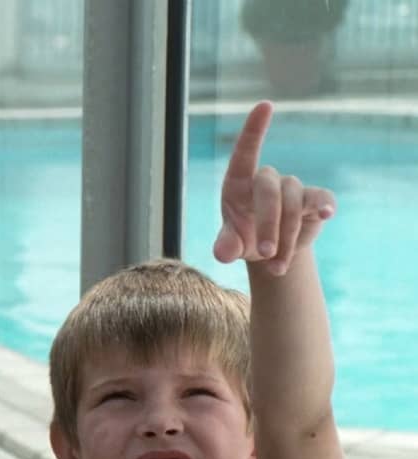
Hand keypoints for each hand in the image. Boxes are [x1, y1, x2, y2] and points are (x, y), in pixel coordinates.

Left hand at [212, 101, 335, 275]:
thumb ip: (225, 246)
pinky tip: (326, 215)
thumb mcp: (231, 244)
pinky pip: (321, 199)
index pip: (245, 151)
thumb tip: (222, 254)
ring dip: (286, 237)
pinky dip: (323, 207)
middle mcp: (266, 179)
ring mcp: (292, 187)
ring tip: (275, 265)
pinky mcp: (315, 200)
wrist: (270, 252)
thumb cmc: (243, 239)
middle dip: (267, 225)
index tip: (265, 105)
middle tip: (262, 255)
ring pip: (293, 203)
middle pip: (269, 191)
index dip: (255, 129)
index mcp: (238, 182)